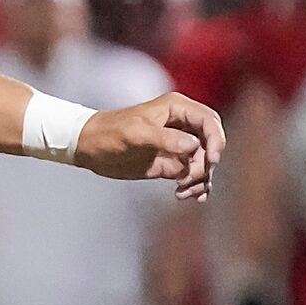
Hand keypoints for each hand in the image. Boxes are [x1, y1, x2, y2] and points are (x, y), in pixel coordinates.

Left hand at [76, 92, 224, 200]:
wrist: (89, 147)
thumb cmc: (109, 133)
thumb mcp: (136, 134)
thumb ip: (166, 139)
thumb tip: (195, 147)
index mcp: (176, 109)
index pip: (209, 121)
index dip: (216, 140)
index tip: (212, 161)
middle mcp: (181, 125)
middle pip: (211, 143)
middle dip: (208, 163)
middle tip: (192, 179)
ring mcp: (177, 145)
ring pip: (203, 161)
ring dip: (200, 179)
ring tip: (184, 192)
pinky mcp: (170, 163)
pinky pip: (191, 174)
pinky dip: (193, 186)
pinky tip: (184, 195)